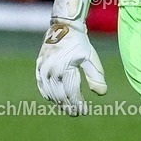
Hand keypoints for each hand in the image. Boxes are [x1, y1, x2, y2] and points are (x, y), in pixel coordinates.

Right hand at [35, 0, 107, 114]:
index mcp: (64, 69)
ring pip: (50, 93)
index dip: (78, 104)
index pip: (72, 92)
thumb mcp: (91, 57)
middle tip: (76, 113)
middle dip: (69, 106)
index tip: (84, 111)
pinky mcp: (39, 67)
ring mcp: (43, 70)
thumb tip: (102, 93)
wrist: (63, 27)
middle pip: (60, 95)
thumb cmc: (80, 43)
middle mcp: (51, 71)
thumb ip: (96, 76)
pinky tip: (55, 100)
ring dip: (59, 102)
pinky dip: (48, 95)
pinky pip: (42, 86)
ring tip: (68, 108)